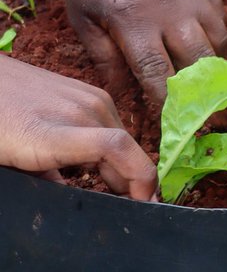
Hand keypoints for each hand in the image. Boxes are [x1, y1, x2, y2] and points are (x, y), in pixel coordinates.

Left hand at [0, 55, 156, 199]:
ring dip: (122, 164)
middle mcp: (81, 111)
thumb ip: (45, 184)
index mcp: (52, 134)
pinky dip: (114, 147)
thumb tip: (74, 198)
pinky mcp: (92, 91)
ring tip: (110, 185)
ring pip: (123, 139)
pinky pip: (113, 125)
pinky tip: (97, 159)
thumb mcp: (10, 165)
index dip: (140, 177)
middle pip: (126, 151)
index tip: (143, 203)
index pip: (115, 148)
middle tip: (126, 205)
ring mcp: (90, 98)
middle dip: (133, 182)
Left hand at [57, 0, 226, 104]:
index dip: (167, 105)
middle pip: (199, 63)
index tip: (171, 126)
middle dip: (204, 95)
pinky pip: (222, 20)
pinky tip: (211, 54)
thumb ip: (104, 57)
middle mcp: (170, 9)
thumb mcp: (82, 16)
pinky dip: (220, 41)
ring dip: (216, 69)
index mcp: (134, 21)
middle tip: (207, 118)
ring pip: (219, 42)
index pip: (158, 75)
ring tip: (212, 89)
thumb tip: (125, 94)